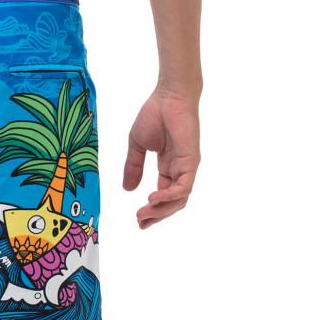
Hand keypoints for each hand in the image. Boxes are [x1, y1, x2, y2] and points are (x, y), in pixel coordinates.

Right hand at [123, 88, 199, 228]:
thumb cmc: (154, 114)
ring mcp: (187, 167)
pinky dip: (169, 196)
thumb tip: (127, 190)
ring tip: (144, 213)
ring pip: (179, 199)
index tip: (138, 221)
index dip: (152, 210)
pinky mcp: (192, 161)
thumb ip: (133, 166)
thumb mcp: (136, 145)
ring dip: (162, 210)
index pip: (163, 195)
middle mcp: (179, 170)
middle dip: (156, 215)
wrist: (168, 96)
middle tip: (140, 223)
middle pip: (172, 202)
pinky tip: (153, 198)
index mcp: (168, 166)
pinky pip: (184, 186)